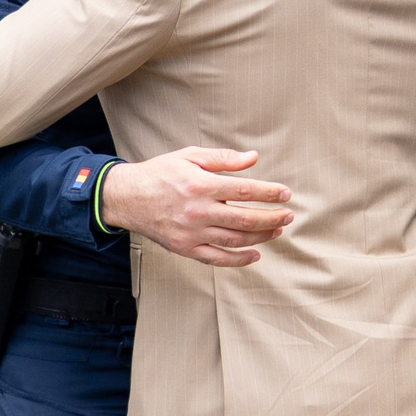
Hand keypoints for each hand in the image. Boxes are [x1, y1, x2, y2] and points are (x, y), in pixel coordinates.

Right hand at [98, 148, 293, 266]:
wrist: (127, 197)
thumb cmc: (159, 173)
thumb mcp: (189, 156)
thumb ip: (223, 158)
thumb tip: (253, 158)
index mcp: (201, 185)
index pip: (246, 190)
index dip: (270, 193)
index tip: (285, 194)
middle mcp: (198, 211)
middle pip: (246, 218)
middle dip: (272, 218)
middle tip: (288, 215)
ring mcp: (192, 232)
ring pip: (235, 239)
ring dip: (261, 237)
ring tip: (277, 231)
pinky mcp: (185, 248)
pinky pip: (217, 258)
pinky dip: (239, 260)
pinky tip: (255, 255)